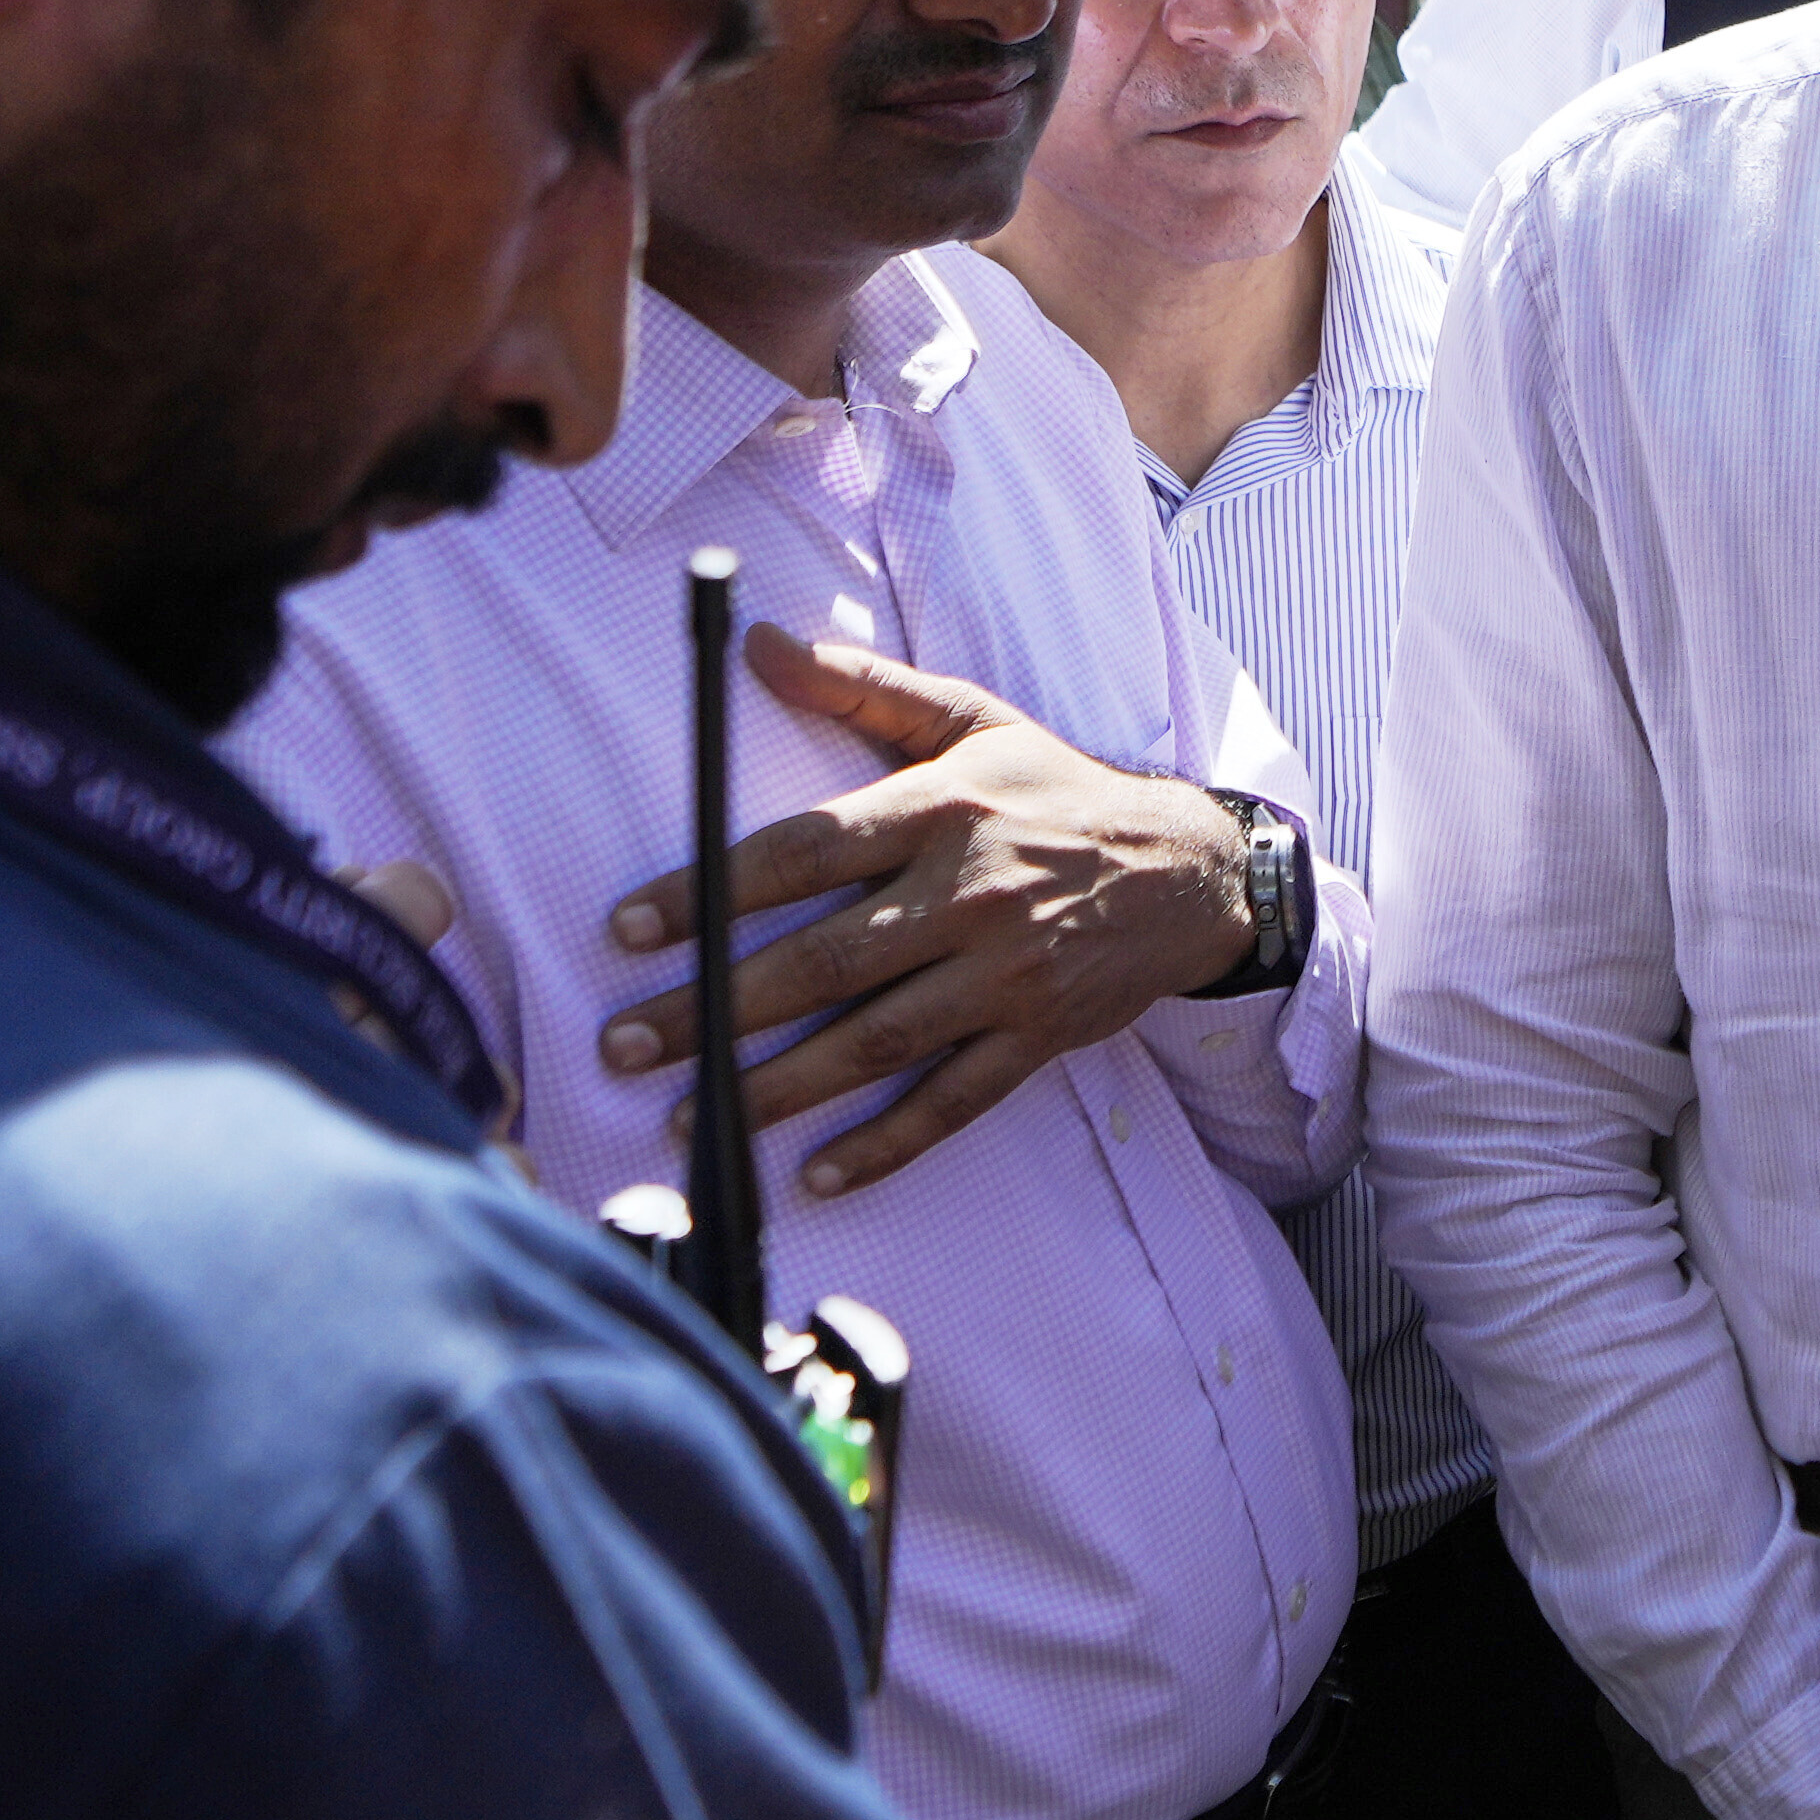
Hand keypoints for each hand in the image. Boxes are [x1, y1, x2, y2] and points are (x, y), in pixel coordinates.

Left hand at [589, 628, 1257, 1189]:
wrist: (1193, 871)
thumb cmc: (1062, 793)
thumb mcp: (973, 720)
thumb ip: (863, 688)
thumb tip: (758, 644)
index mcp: (941, 812)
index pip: (802, 854)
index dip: (709, 891)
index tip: (627, 929)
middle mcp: (969, 897)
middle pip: (822, 962)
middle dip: (713, 1009)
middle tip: (625, 1045)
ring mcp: (1007, 976)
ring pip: (874, 1042)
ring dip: (775, 1088)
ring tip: (689, 1118)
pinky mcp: (1039, 1037)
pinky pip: (953, 1101)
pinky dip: (887, 1143)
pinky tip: (818, 1174)